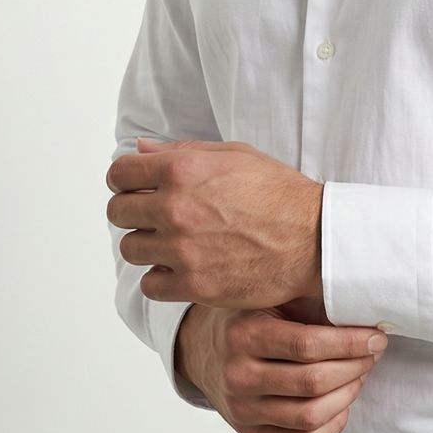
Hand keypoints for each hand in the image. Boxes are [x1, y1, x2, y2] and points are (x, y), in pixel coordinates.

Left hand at [106, 138, 323, 309]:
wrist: (314, 239)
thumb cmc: (278, 194)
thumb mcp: (235, 155)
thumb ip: (183, 150)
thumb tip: (141, 149)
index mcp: (183, 169)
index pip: (119, 174)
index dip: (126, 180)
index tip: (138, 188)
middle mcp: (176, 207)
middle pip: (117, 212)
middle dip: (133, 212)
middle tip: (157, 216)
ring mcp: (182, 249)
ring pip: (130, 248)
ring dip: (147, 244)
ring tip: (174, 242)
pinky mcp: (193, 284)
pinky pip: (149, 283)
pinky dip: (162, 277)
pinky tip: (184, 267)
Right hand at [177, 302, 387, 432]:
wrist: (201, 349)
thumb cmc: (245, 319)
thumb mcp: (268, 300)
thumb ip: (307, 305)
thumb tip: (363, 312)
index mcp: (243, 335)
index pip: (307, 345)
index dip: (350, 343)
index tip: (375, 338)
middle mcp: (238, 376)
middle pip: (313, 382)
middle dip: (355, 367)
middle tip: (372, 354)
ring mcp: (242, 410)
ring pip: (310, 416)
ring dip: (347, 395)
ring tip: (358, 375)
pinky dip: (332, 424)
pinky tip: (341, 403)